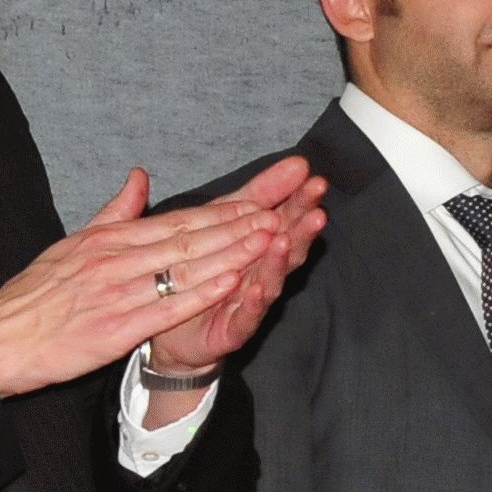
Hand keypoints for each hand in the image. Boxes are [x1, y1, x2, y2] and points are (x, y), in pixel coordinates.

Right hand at [0, 163, 316, 396]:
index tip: (259, 201)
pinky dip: (202, 291)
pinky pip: (168, 306)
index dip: (221, 212)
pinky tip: (233, 280)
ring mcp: (118, 292)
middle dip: (238, 225)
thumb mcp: (71, 244)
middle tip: (280, 212)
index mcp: (109, 240)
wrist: (0, 339)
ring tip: (269, 239)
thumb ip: (113, 213)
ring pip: (185, 267)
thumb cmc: (34, 297)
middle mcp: (117, 260)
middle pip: (189, 238)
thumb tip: (139, 178)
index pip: (177, 221)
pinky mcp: (116, 327)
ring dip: (231, 251)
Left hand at [140, 157, 327, 386]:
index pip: (284, 217)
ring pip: (271, 280)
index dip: (299, 200)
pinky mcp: (233, 330)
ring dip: (279, 260)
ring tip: (285, 239)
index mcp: (257, 245)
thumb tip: (294, 161)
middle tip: (318, 210)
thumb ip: (259, 193)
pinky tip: (261, 288)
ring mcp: (250, 302)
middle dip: (301, 228)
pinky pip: (246, 317)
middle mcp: (260, 272)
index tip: (314, 179)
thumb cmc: (204, 272)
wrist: (174, 330)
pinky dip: (254, 303)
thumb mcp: (225, 220)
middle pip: (286, 247)